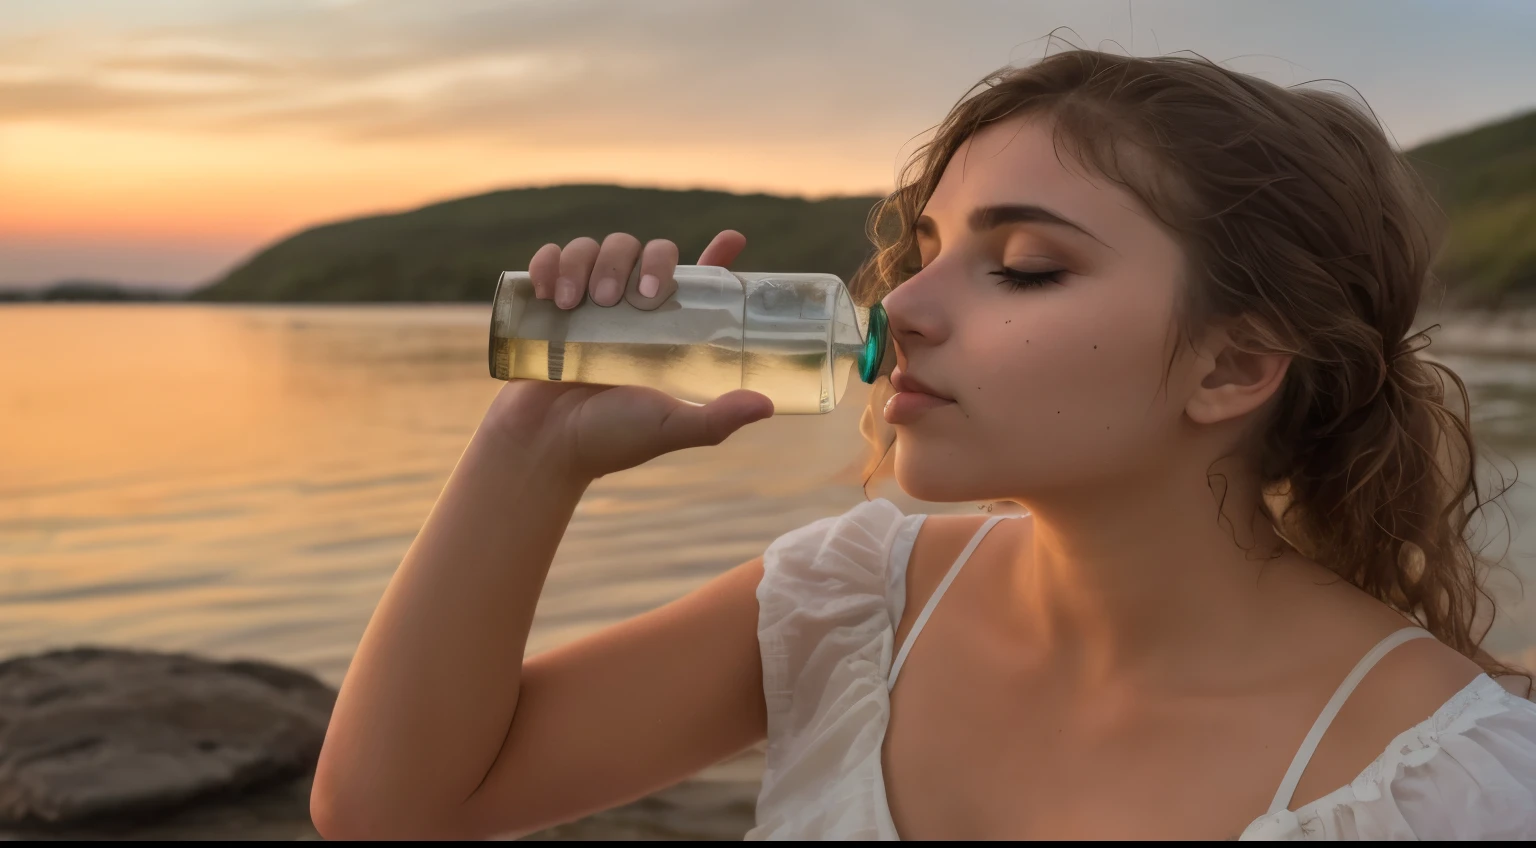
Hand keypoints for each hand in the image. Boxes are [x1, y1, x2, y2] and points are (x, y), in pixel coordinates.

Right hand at [489, 230, 772, 479]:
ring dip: (584, 263)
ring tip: (572, 304)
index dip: (715, 256)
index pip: (694, 284)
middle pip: (642, 250)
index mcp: (662, 333)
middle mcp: (628, 313)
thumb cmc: (609, 440)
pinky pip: (552, 259)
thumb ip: (714, 419)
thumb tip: (767, 405)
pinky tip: (548, 292)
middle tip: (617, 300)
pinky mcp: (547, 305)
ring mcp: (587, 305)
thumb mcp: (669, 426)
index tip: (734, 238)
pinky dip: (549, 264)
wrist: (543, 447)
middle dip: (632, 262)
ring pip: (595, 248)